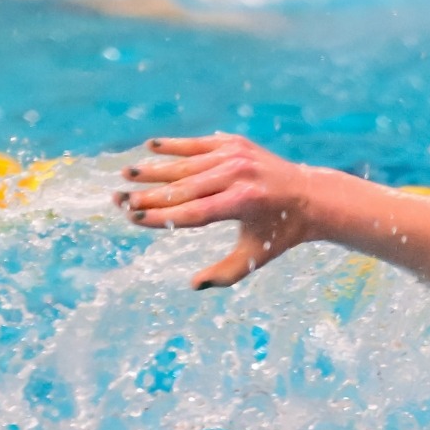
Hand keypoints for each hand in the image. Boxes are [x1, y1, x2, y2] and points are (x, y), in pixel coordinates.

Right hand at [115, 134, 314, 289]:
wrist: (311, 196)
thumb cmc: (281, 232)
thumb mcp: (257, 256)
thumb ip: (226, 273)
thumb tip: (194, 286)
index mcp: (243, 202)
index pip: (192, 212)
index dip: (161, 217)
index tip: (133, 219)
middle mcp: (238, 175)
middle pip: (184, 187)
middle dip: (149, 195)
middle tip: (118, 199)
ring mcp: (237, 155)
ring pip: (187, 165)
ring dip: (155, 170)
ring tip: (127, 175)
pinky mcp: (236, 143)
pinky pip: (199, 144)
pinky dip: (175, 146)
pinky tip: (151, 147)